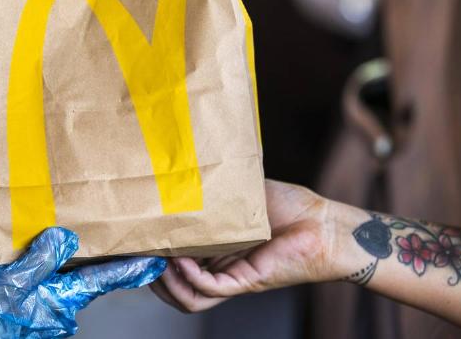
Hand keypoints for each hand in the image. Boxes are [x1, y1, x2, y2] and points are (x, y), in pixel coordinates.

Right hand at [0, 227, 165, 337]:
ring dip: (63, 247)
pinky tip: (33, 231)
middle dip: (96, 251)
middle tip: (115, 220)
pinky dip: (34, 250)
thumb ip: (34, 266)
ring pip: (55, 270)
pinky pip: (28, 269)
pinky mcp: (6, 295)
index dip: (127, 270)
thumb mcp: (1, 294)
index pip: (98, 282)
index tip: (155, 258)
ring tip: (79, 216)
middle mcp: (45, 303)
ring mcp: (26, 300)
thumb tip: (66, 239)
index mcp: (51, 304)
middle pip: (81, 274)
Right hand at [152, 180, 347, 312]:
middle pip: (176, 287)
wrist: (324, 222)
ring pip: (189, 298)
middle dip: (151, 275)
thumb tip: (186, 163)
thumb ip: (214, 188)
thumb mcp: (241, 192)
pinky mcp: (247, 281)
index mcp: (216, 250)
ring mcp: (233, 277)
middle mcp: (220, 268)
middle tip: (136, 252)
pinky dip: (188, 278)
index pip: (176, 262)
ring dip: (166, 284)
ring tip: (153, 260)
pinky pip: (208, 289)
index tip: (135, 238)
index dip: (154, 255)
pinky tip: (178, 260)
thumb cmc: (289, 207)